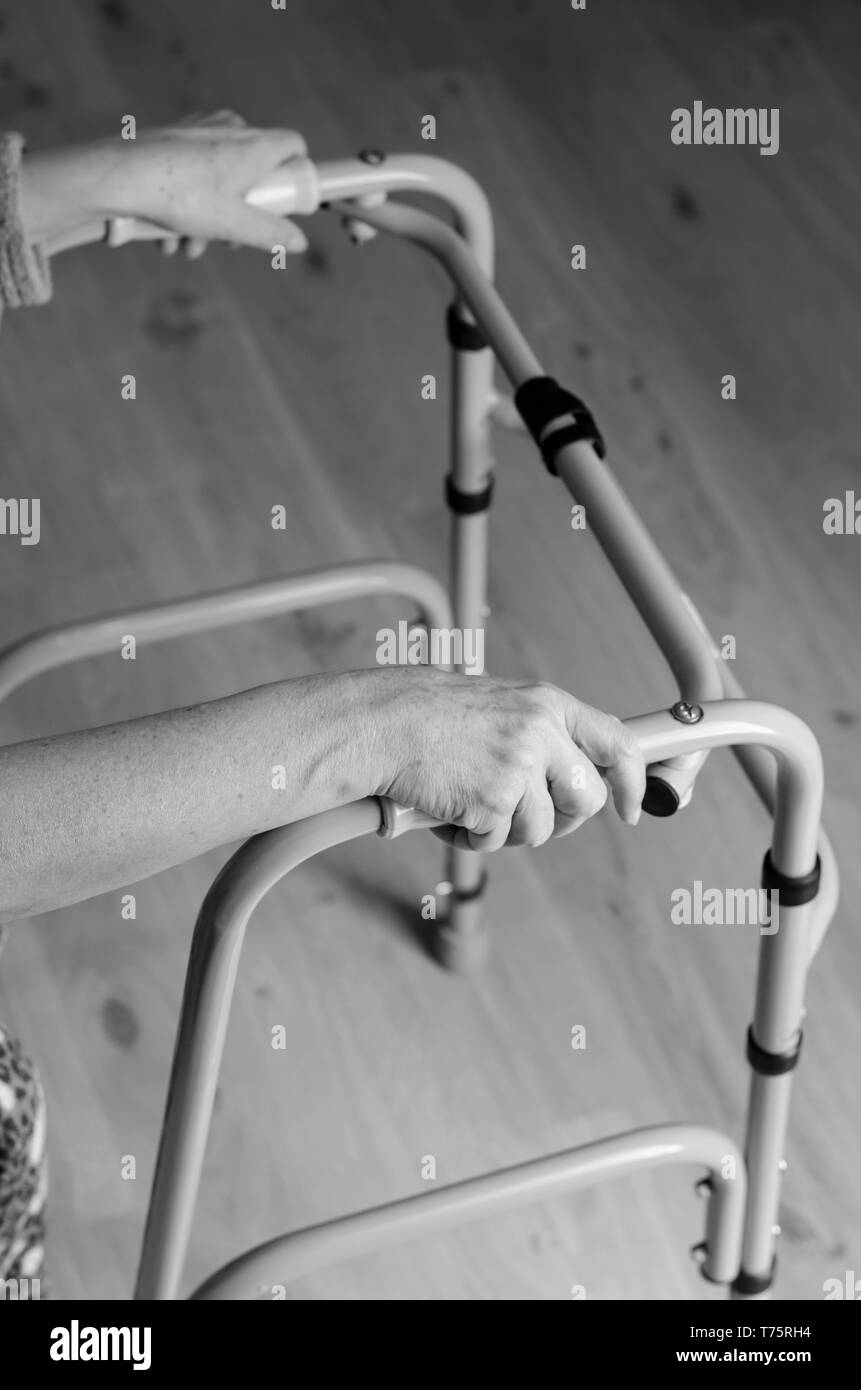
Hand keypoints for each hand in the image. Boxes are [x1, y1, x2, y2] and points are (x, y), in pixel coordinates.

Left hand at [104, 111, 308, 257]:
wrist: (121, 176)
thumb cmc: (182, 197)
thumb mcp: (234, 225)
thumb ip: (271, 234)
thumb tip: (299, 242)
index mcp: (254, 145)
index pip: (294, 147)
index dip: (295, 175)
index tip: (284, 203)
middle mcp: (231, 129)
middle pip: (255, 173)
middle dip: (242, 215)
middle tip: (226, 243)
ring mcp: (201, 130)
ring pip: (221, 179)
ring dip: (209, 221)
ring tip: (187, 247)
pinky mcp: (175, 138)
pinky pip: (194, 173)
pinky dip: (188, 205)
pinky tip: (169, 234)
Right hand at [365, 667, 644, 850]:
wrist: (380, 723)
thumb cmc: (426, 713)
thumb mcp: (498, 703)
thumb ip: (538, 731)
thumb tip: (570, 773)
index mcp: (548, 704)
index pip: (618, 743)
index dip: (631, 783)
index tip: (630, 809)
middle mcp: (542, 734)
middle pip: (585, 800)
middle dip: (559, 819)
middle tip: (520, 817)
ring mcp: (519, 769)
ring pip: (539, 829)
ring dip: (503, 830)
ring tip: (466, 804)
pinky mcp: (493, 802)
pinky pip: (495, 841)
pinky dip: (469, 837)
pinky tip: (445, 810)